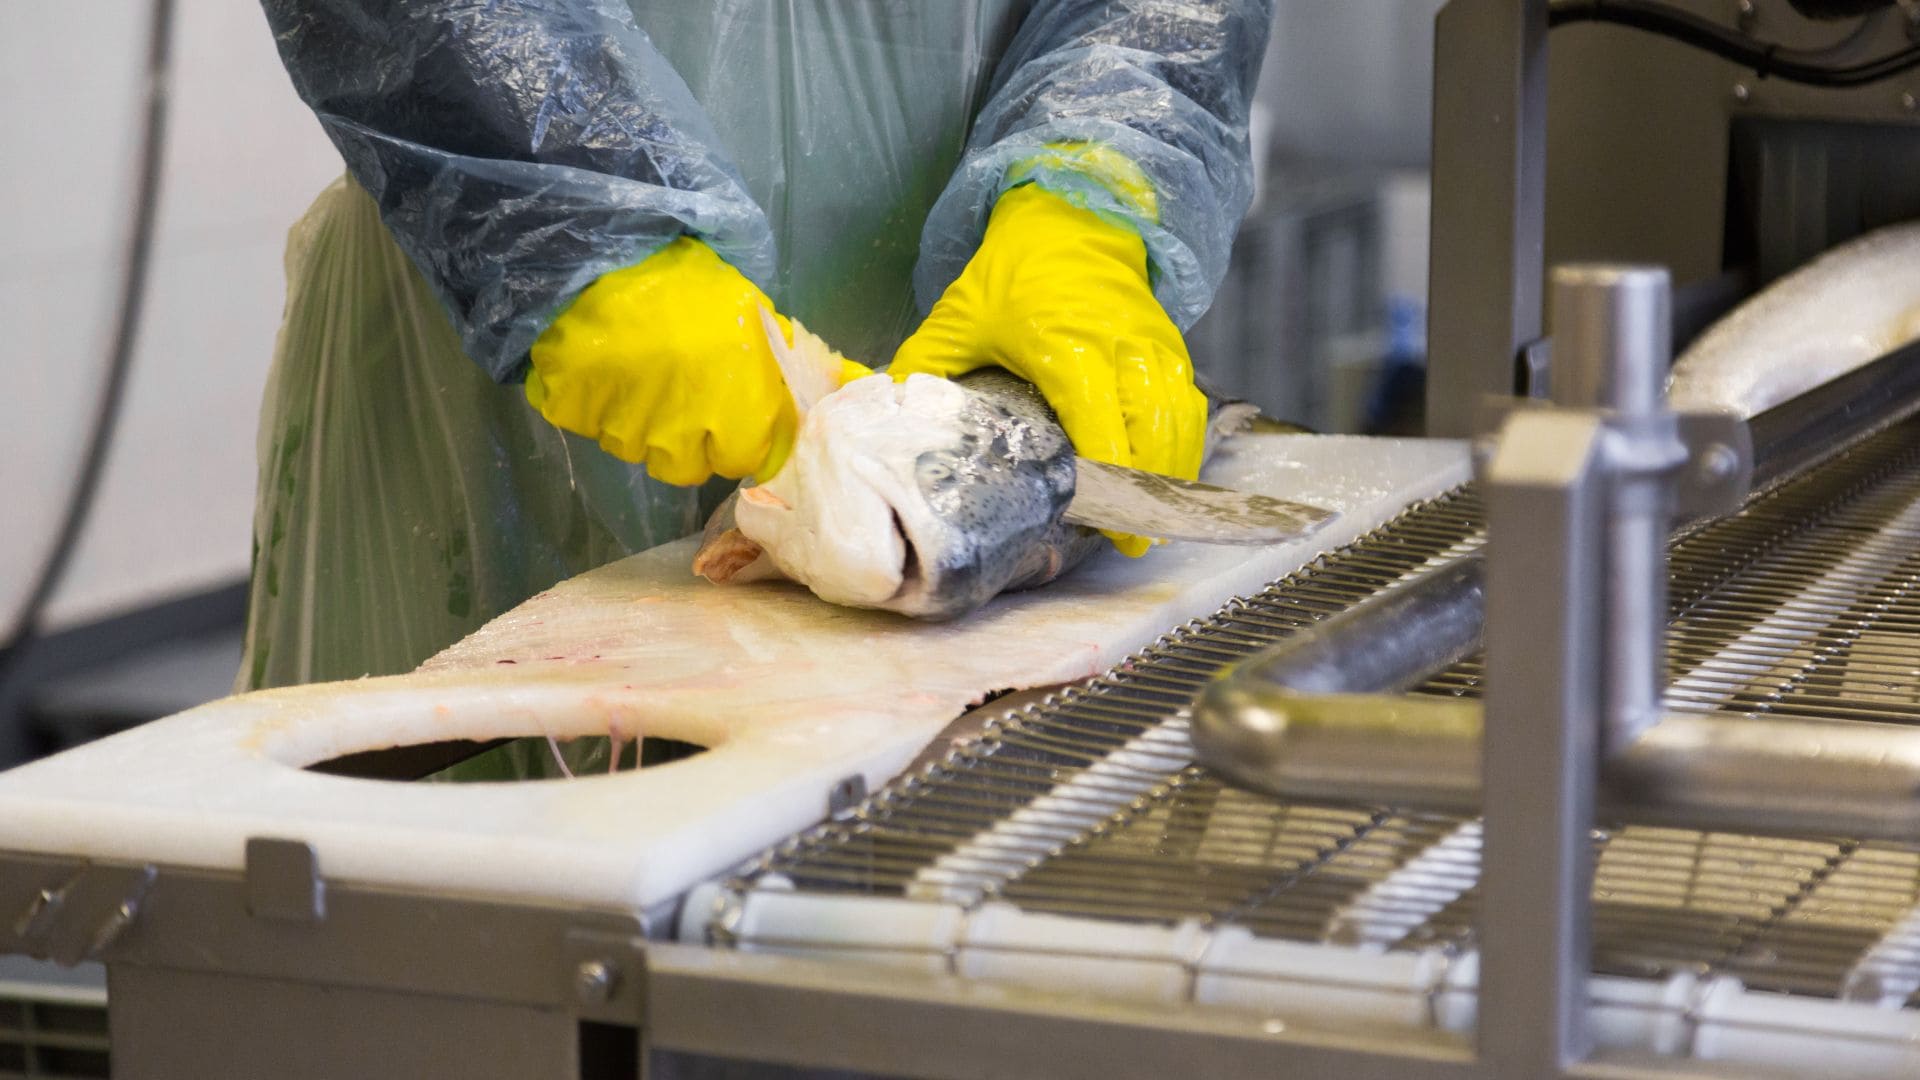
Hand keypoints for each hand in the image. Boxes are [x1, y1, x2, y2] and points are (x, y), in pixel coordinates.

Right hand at [527, 237, 863, 485]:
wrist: (607, 249)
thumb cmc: (688, 280)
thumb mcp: (751, 313)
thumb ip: (782, 361)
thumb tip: (847, 379)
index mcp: (739, 415)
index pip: (742, 461)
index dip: (734, 437)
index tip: (725, 411)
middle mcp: (685, 436)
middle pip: (685, 467)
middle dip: (684, 439)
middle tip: (676, 390)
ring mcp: (627, 431)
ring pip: (636, 449)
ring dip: (637, 422)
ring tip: (636, 369)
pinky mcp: (577, 415)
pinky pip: (590, 425)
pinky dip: (593, 403)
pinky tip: (602, 366)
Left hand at [891, 183, 1206, 555]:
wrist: (1069, 215)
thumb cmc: (1012, 270)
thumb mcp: (959, 315)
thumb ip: (925, 368)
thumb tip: (893, 417)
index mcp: (1068, 344)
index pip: (1102, 421)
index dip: (1108, 475)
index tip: (1103, 522)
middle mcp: (1122, 347)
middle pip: (1154, 432)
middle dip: (1146, 490)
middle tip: (1130, 541)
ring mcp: (1154, 346)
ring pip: (1181, 422)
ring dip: (1171, 474)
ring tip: (1148, 521)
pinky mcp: (1171, 346)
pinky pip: (1189, 406)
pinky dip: (1183, 446)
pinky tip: (1164, 479)